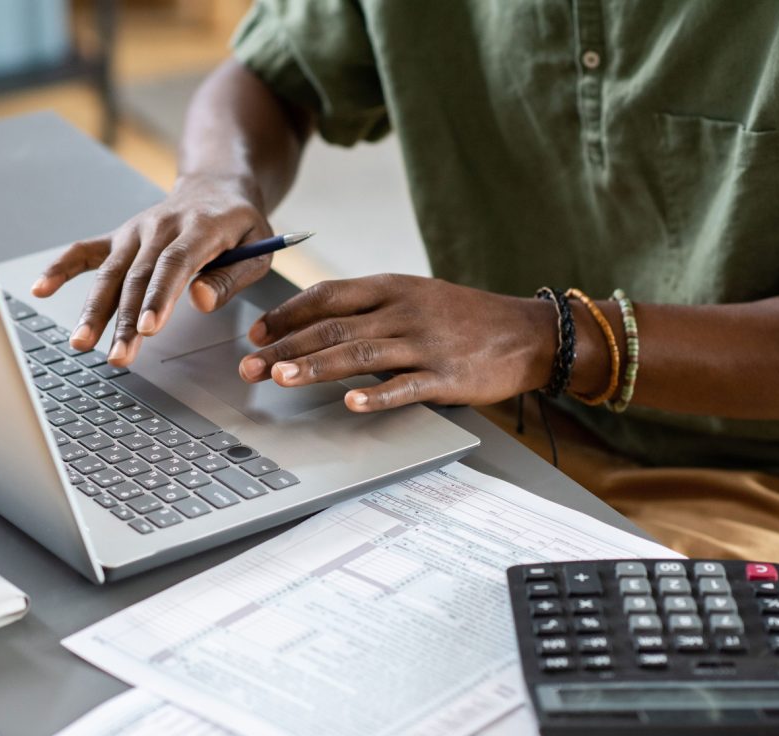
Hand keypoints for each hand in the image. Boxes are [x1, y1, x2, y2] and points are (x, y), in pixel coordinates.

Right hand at [30, 175, 274, 365]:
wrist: (216, 186)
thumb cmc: (240, 225)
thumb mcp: (258, 248)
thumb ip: (233, 276)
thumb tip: (201, 301)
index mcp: (199, 227)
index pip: (174, 264)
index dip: (158, 297)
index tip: (147, 329)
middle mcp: (160, 226)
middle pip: (138, 277)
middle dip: (124, 320)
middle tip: (117, 357)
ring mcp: (135, 231)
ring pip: (110, 273)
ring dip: (93, 310)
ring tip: (81, 343)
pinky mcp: (120, 237)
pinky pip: (86, 251)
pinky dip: (61, 268)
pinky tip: (41, 289)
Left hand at [237, 275, 556, 411]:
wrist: (527, 332)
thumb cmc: (464, 318)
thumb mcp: (415, 297)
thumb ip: (370, 308)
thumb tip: (315, 325)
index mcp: (392, 288)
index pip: (328, 296)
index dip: (288, 314)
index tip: (257, 333)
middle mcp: (403, 311)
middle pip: (333, 328)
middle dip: (286, 347)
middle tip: (250, 367)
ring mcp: (425, 343)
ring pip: (360, 354)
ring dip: (316, 367)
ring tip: (281, 378)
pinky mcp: (446, 376)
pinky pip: (405, 387)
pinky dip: (376, 396)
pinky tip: (350, 404)